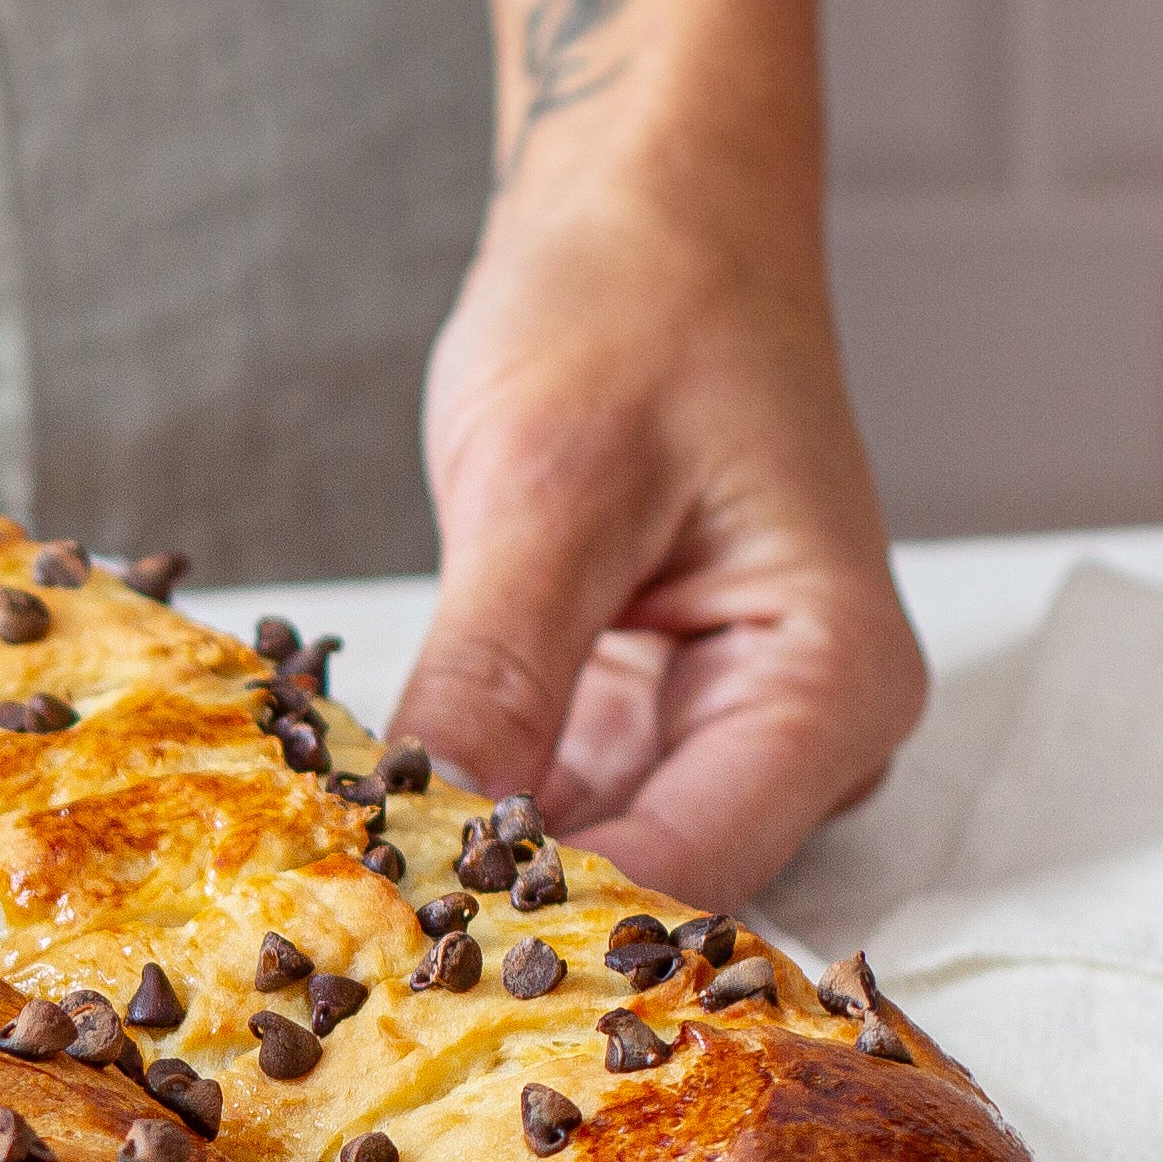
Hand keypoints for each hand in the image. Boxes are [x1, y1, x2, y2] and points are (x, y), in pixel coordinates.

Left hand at [389, 168, 923, 910]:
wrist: (651, 209)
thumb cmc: (638, 303)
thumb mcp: (548, 490)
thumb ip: (494, 680)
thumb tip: (422, 851)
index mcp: (833, 685)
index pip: (684, 874)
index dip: (536, 926)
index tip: (386, 953)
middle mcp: (805, 733)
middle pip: (648, 888)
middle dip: (499, 914)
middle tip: (334, 945)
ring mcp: (729, 730)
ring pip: (593, 858)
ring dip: (471, 868)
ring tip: (330, 884)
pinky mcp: (651, 711)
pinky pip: (561, 799)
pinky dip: (471, 806)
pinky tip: (369, 813)